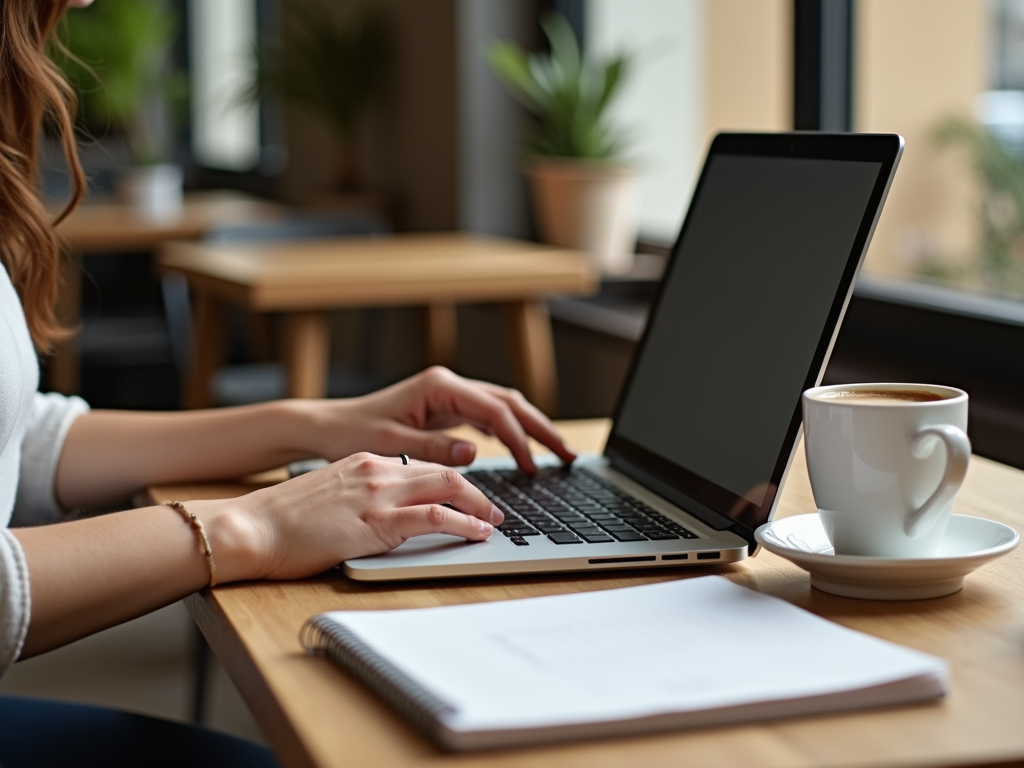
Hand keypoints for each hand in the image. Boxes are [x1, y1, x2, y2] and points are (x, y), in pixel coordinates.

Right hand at [209, 452, 504, 580]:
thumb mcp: (328, 496)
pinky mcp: (377, 522)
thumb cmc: (280, 520)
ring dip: (479, 507)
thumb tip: (381, 516)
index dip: (452, 481)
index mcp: (364, 462)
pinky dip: (464, 524)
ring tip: (494, 523)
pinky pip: (434, 517)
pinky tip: (478, 533)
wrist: (250, 527)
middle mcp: (377, 470)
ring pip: (449, 488)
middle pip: (444, 472)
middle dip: (476, 491)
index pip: (422, 465)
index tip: (468, 496)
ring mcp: (378, 494)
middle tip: (494, 510)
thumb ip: (358, 497)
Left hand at [301, 366, 576, 472]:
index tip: (533, 467)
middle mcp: (448, 385)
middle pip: (509, 402)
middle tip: (568, 456)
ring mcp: (448, 394)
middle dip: (541, 428)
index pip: (494, 410)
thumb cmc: (353, 432)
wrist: (328, 425)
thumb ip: (433, 449)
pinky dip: (509, 431)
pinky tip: (522, 449)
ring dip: (530, 428)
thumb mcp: (391, 446)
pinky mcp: (445, 408)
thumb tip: (474, 454)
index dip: (519, 438)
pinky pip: (487, 417)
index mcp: (439, 386)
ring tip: (556, 454)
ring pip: (503, 407)